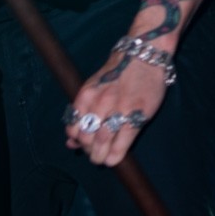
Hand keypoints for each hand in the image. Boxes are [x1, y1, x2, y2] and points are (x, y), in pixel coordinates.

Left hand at [65, 44, 168, 166]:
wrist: (144, 56)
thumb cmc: (118, 71)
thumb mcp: (95, 86)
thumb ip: (83, 112)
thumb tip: (70, 141)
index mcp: (87, 95)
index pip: (73, 127)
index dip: (77, 140)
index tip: (83, 143)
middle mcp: (99, 102)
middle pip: (86, 137)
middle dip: (88, 150)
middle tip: (94, 153)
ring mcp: (118, 110)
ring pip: (102, 143)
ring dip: (99, 156)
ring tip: (102, 159)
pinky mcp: (136, 116)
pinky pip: (122, 143)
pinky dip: (115, 156)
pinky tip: (113, 159)